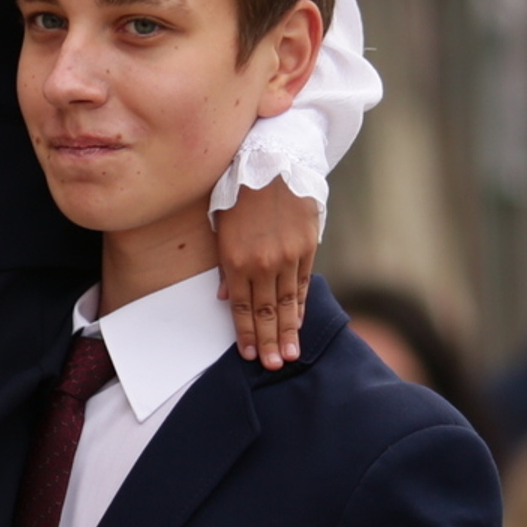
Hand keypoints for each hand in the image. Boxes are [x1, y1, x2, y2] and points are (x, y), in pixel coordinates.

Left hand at [217, 176, 318, 364]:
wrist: (273, 160)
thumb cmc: (238, 189)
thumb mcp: (219, 224)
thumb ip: (222, 263)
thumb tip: (222, 296)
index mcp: (235, 258)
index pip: (240, 306)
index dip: (245, 333)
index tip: (249, 354)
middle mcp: (262, 262)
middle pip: (265, 311)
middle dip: (268, 342)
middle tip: (272, 367)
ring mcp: (287, 255)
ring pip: (287, 302)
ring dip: (288, 331)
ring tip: (289, 356)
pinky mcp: (307, 246)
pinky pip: (304, 283)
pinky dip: (302, 305)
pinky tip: (300, 323)